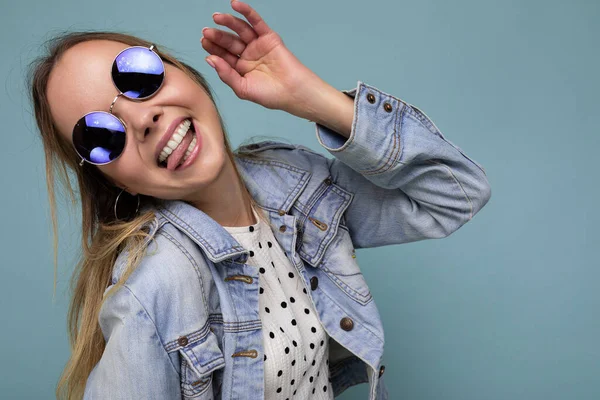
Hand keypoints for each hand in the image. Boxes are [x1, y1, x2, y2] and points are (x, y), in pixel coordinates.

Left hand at [201, 0, 323, 112]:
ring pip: (240, 30)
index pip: (223, 55)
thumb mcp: (242, 88)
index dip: (213, 48)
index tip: (204, 42)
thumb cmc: (270, 95)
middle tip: (207, 31)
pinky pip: (256, 22)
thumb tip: (210, 59)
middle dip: (217, 36)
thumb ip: (226, 74)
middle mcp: (247, 55)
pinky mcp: (268, 37)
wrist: (292, 92)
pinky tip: (235, 4)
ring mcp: (258, 45)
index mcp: (240, 68)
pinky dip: (246, 12)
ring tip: (217, 18)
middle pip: (229, 42)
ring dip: (228, 22)